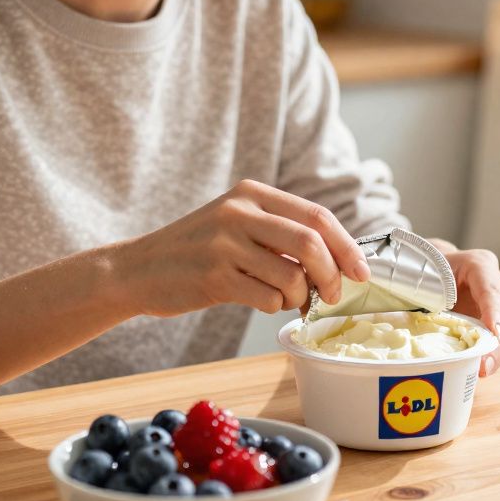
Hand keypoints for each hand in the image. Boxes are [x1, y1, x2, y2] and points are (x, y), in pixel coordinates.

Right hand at [116, 180, 369, 316]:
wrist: (138, 269)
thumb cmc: (197, 251)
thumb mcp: (236, 223)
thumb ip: (280, 233)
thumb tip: (338, 262)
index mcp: (251, 193)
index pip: (316, 216)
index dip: (347, 247)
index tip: (361, 272)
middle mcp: (239, 212)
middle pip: (311, 242)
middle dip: (332, 275)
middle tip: (334, 295)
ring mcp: (225, 244)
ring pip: (292, 276)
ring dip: (300, 296)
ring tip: (285, 297)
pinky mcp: (214, 277)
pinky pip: (267, 298)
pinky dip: (275, 307)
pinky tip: (260, 301)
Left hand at [432, 240, 499, 377]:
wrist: (441, 269)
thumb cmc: (432, 270)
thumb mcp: (428, 274)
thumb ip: (428, 292)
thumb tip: (420, 320)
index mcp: (481, 265)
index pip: (491, 290)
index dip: (493, 311)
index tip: (493, 331)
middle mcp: (499, 284)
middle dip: (497, 343)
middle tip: (483, 365)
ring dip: (497, 354)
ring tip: (482, 371)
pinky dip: (493, 357)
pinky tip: (481, 369)